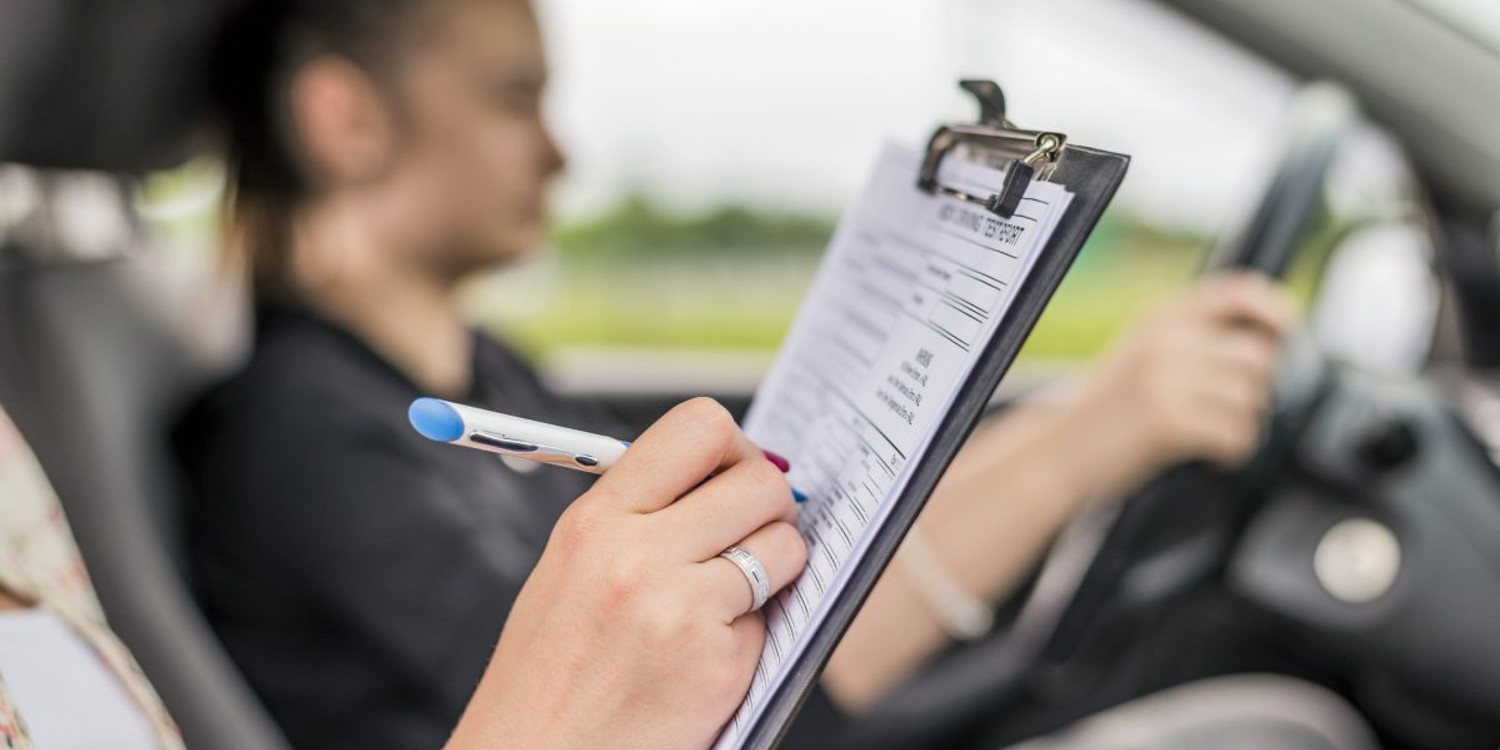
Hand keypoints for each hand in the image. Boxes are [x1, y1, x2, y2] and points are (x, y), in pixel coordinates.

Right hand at [447, 398, 806, 749]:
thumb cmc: (553, 674)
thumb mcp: (571, 570)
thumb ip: (640, 518)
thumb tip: (726, 474)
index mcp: (595, 519)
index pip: (698, 427)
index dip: (735, 447)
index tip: (733, 476)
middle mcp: (634, 552)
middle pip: (760, 480)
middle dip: (770, 505)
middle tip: (751, 535)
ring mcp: (678, 607)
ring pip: (783, 545)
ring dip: (774, 568)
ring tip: (729, 600)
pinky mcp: (715, 662)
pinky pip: (770, 620)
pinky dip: (752, 637)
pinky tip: (707, 658)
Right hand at [1066, 272, 1295, 489]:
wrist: (1056, 449)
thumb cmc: (1103, 411)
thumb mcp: (1143, 355)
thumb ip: (1193, 340)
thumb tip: (1266, 342)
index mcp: (1162, 317)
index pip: (1239, 291)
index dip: (1275, 310)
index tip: (1286, 332)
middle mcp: (1166, 340)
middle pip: (1257, 356)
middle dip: (1255, 390)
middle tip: (1231, 411)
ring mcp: (1166, 379)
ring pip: (1250, 399)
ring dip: (1243, 425)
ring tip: (1216, 436)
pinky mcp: (1169, 420)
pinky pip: (1235, 433)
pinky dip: (1233, 451)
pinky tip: (1213, 456)